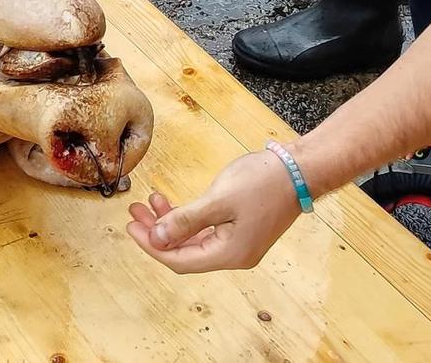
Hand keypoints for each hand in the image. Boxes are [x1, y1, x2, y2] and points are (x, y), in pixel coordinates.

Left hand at [125, 149, 303, 274]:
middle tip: (133, 214)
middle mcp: (234, 255)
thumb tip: (157, 239)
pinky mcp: (240, 229)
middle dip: (156, 232)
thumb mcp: (218, 200)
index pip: (180, 260)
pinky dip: (186, 218)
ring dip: (169, 223)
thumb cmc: (262, 182)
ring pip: (193, 239)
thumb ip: (185, 221)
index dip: (153, 246)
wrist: (299, 170)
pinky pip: (205, 230)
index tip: (131, 228)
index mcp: (229, 255)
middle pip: (184, 251)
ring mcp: (238, 243)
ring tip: (147, 204)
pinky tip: (170, 203)